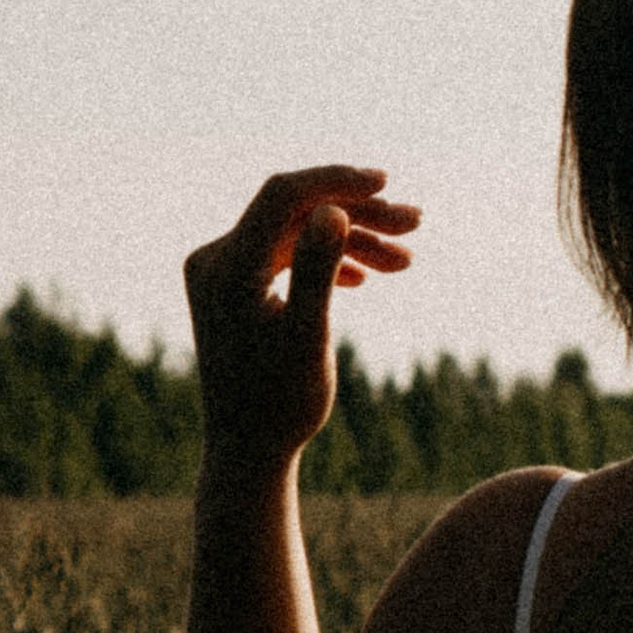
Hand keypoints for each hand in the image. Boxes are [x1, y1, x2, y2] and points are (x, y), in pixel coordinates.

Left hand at [184, 167, 419, 478]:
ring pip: (298, 232)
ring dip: (353, 240)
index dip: (336, 181)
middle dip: (358, 214)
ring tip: (405, 261)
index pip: (283, 195)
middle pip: (295, 211)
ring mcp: (224, 272)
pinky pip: (288, 254)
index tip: (387, 184)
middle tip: (415, 223)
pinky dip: (330, 260)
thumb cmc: (281, 403)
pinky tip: (366, 278)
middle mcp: (216, 259)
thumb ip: (317, 269)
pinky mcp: (237, 287)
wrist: (249, 451)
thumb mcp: (308, 336)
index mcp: (227, 267)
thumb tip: (334, 209)